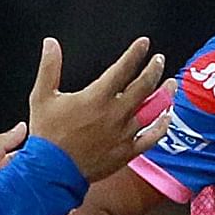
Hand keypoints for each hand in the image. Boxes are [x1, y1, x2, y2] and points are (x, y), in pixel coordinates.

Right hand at [29, 37, 174, 181]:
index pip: (122, 69)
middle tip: (159, 59)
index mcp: (96, 98)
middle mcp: (115, 113)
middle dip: (153, 69)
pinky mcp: (128, 151)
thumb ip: (49, 67)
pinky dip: (162, 126)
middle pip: (143, 86)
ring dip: (164, 95)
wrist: (51, 171)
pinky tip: (167, 117)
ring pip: (153, 110)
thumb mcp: (42, 96)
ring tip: (171, 83)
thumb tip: (50, 43)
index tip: (144, 43)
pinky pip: (152, 137)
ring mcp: (125, 133)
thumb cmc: (46, 134)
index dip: (135, 54)